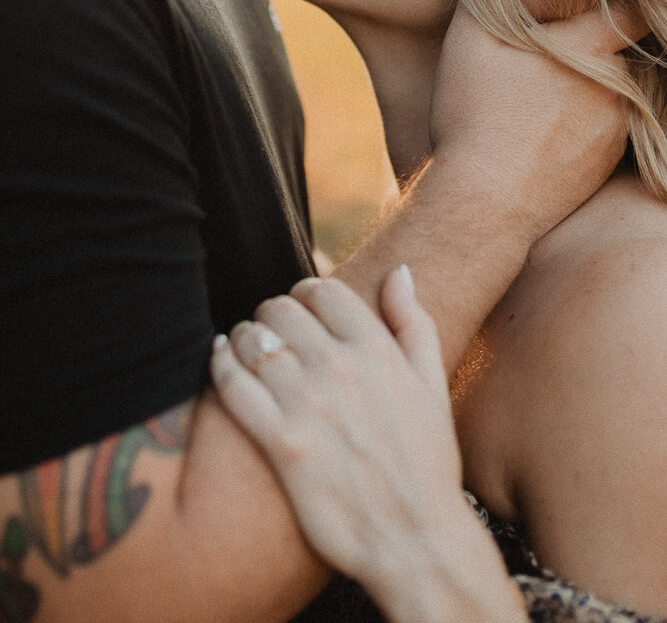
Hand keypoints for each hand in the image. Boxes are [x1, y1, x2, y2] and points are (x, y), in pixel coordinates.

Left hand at [210, 269, 460, 587]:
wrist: (417, 542)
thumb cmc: (429, 463)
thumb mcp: (434, 385)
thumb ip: (414, 322)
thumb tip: (398, 271)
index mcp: (378, 350)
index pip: (323, 290)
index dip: (305, 294)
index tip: (300, 310)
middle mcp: (342, 368)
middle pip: (280, 309)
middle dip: (271, 314)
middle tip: (269, 331)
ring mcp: (309, 405)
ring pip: (253, 340)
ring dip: (242, 337)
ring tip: (243, 346)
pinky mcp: (282, 444)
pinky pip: (234, 385)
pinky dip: (220, 363)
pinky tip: (219, 359)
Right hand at [429, 2, 647, 242]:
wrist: (484, 204)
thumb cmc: (473, 117)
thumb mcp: (469, 42)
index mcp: (585, 49)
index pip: (632, 9)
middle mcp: (612, 86)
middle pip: (623, 51)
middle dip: (602, 45)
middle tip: (561, 49)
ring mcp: (613, 128)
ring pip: (615, 90)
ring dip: (591, 86)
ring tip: (544, 99)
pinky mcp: (606, 163)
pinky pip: (606, 128)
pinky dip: (586, 123)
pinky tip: (547, 132)